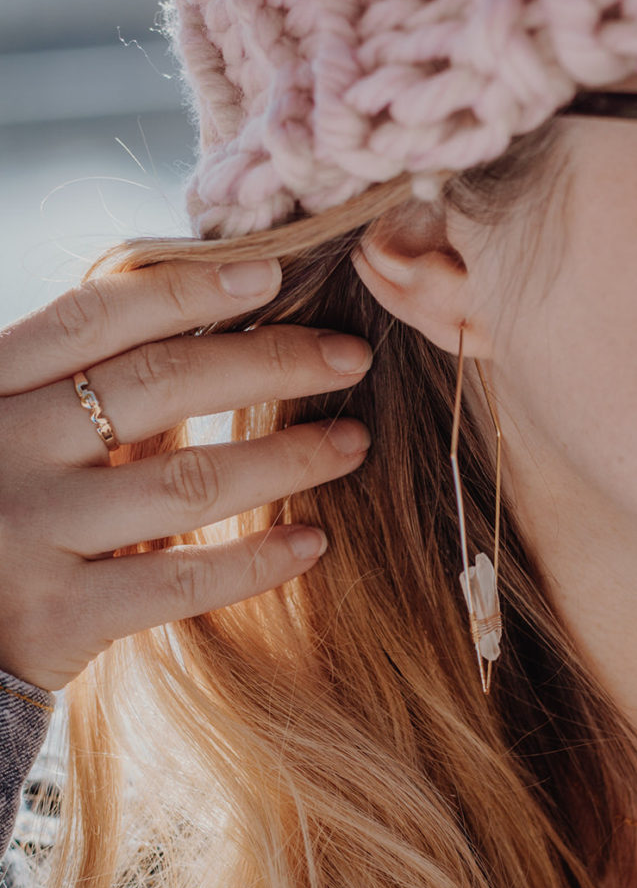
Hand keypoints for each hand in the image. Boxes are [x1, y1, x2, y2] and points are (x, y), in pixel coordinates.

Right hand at [0, 258, 372, 689]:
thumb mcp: (15, 435)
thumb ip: (81, 392)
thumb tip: (203, 326)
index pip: (95, 318)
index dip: (187, 289)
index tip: (274, 273)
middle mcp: (3, 449)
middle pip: (157, 384)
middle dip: (269, 361)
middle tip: (351, 357)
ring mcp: (29, 532)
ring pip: (184, 480)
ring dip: (285, 457)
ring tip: (351, 443)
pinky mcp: (59, 615)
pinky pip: (180, 579)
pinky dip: (255, 560)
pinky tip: (312, 543)